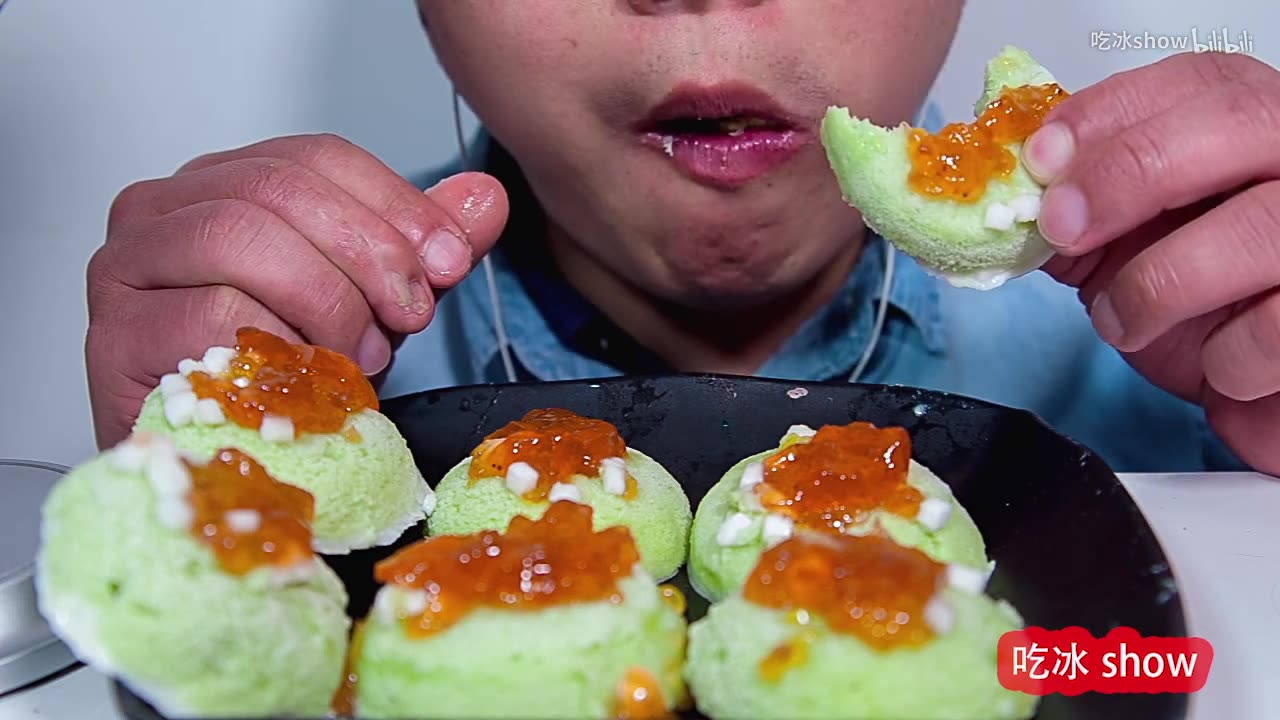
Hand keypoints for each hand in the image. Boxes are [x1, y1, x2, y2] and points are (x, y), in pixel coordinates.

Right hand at [87, 133, 508, 448]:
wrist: (233, 471)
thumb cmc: (286, 381)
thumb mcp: (372, 303)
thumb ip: (420, 249)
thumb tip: (486, 196)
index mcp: (224, 184)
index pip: (315, 156)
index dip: (395, 204)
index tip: (448, 261)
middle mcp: (164, 211)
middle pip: (280, 187)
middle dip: (368, 254)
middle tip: (408, 317)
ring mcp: (128, 268)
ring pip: (240, 237)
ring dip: (327, 302)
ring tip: (358, 357)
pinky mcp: (115, 336)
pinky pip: (210, 315)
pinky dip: (278, 348)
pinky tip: (304, 381)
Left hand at [1022, 51, 1279, 472]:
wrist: (1263, 386)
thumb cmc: (1201, 302)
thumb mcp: (1124, 246)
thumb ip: (1074, 214)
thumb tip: (1003, 203)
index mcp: (1250, 124)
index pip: (1194, 81)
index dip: (1108, 113)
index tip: (1039, 160)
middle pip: (1231, 122)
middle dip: (1127, 172)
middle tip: (1061, 227)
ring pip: (1254, 229)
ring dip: (1157, 285)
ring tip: (1125, 320)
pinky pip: (1278, 326)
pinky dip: (1224, 357)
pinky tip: (1217, 364)